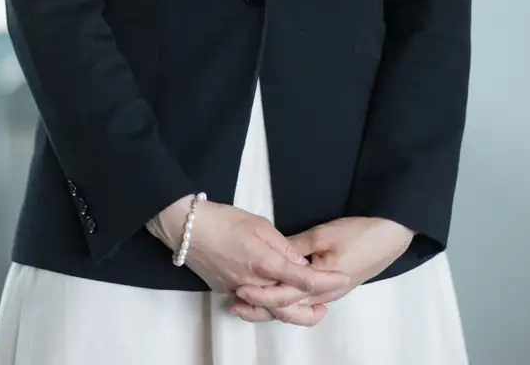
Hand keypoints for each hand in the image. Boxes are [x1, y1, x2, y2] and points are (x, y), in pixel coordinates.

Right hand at [147, 195, 348, 319]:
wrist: (186, 228)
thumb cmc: (223, 219)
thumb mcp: (258, 224)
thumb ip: (282, 245)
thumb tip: (300, 261)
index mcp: (264, 264)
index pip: (303, 278)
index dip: (325, 280)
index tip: (343, 277)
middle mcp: (253, 284)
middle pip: (287, 306)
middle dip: (310, 311)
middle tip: (325, 309)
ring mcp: (238, 290)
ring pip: (269, 309)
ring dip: (290, 311)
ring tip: (307, 309)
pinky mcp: (226, 290)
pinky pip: (253, 303)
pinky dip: (268, 305)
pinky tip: (276, 299)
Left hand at [230, 217, 414, 322]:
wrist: (392, 234)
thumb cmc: (360, 233)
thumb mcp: (325, 234)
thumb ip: (298, 246)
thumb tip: (274, 254)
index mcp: (322, 283)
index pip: (285, 295)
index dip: (262, 293)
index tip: (240, 288)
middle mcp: (326, 295)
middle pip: (288, 307)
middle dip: (262, 306)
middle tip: (237, 301)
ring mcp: (331, 293)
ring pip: (296, 306)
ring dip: (273, 305)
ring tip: (249, 300)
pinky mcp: (335, 287)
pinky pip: (306, 300)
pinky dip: (288, 299)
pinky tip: (276, 293)